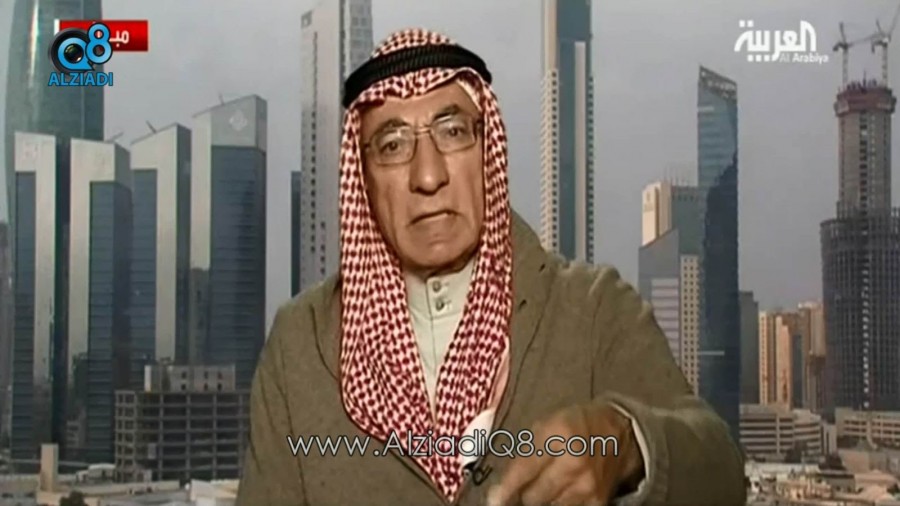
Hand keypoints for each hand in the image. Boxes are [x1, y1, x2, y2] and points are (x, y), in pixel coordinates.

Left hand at [486, 403, 643, 505]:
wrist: (618, 431)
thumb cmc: (576, 424)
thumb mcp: (546, 424)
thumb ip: (524, 453)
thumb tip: (503, 486)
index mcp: (558, 435)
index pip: (523, 471)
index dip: (505, 489)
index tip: (493, 500)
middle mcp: (573, 463)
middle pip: (533, 496)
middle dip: (523, 494)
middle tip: (524, 486)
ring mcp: (587, 485)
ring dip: (541, 500)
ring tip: (545, 485)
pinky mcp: (598, 500)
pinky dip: (558, 504)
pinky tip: (558, 493)